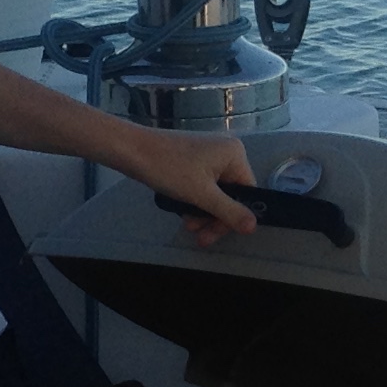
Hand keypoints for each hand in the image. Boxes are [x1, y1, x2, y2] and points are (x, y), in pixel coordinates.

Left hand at [112, 128, 257, 239]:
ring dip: (203, 213)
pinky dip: (195, 201)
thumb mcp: (201, 195)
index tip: (216, 233)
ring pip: (215, 193)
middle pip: (231, 195)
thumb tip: (254, 227)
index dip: (234, 216)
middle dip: (214, 217)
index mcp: (235, 154)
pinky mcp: (194, 160)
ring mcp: (209, 155)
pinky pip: (203, 186)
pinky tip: (183, 212)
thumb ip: (229, 211)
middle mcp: (226, 151)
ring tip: (187, 225)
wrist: (132, 150)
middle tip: (199, 237)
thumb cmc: (169, 169)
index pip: (247, 192)